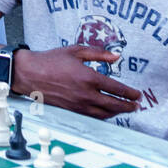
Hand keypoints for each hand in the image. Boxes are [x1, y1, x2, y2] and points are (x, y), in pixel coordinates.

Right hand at [15, 45, 141, 120]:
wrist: (30, 74)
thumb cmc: (51, 60)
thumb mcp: (76, 51)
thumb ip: (99, 53)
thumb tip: (116, 57)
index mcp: (88, 77)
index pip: (116, 89)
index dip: (130, 93)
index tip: (137, 94)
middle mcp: (85, 94)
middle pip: (114, 105)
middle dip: (128, 106)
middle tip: (136, 106)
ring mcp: (78, 105)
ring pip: (104, 114)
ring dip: (117, 113)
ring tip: (125, 110)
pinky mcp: (72, 110)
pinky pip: (93, 117)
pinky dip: (104, 116)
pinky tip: (107, 112)